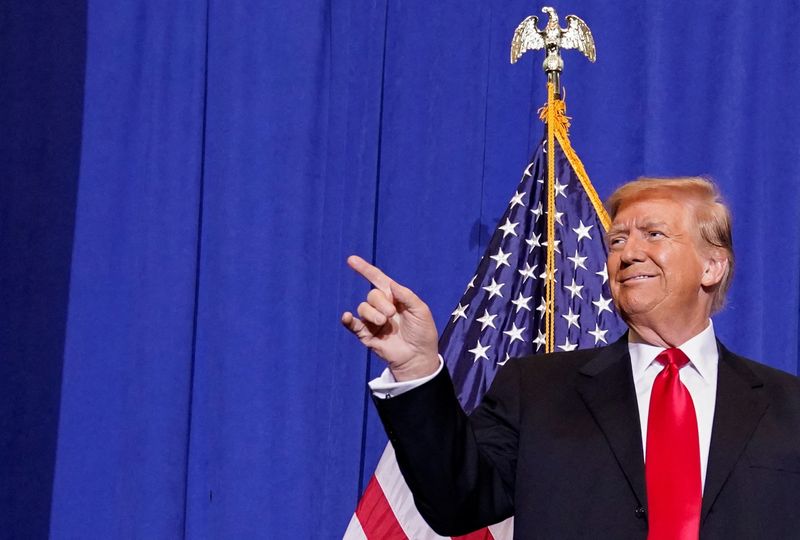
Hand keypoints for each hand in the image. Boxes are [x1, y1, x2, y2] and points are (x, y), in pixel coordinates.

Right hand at [341, 255, 439, 380]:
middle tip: (392, 315)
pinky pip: (352, 324)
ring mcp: (373, 321)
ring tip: (384, 323)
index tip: (351, 260)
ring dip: (373, 313)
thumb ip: (406, 295)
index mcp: (395, 298)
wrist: (418, 357)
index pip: (378, 280)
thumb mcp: (421, 311)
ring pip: (363, 308)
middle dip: (381, 303)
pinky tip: (346, 316)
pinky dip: (347, 320)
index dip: (365, 269)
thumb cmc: (423, 333)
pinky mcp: (366, 335)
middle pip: (372, 295)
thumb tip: (391, 284)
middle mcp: (382, 307)